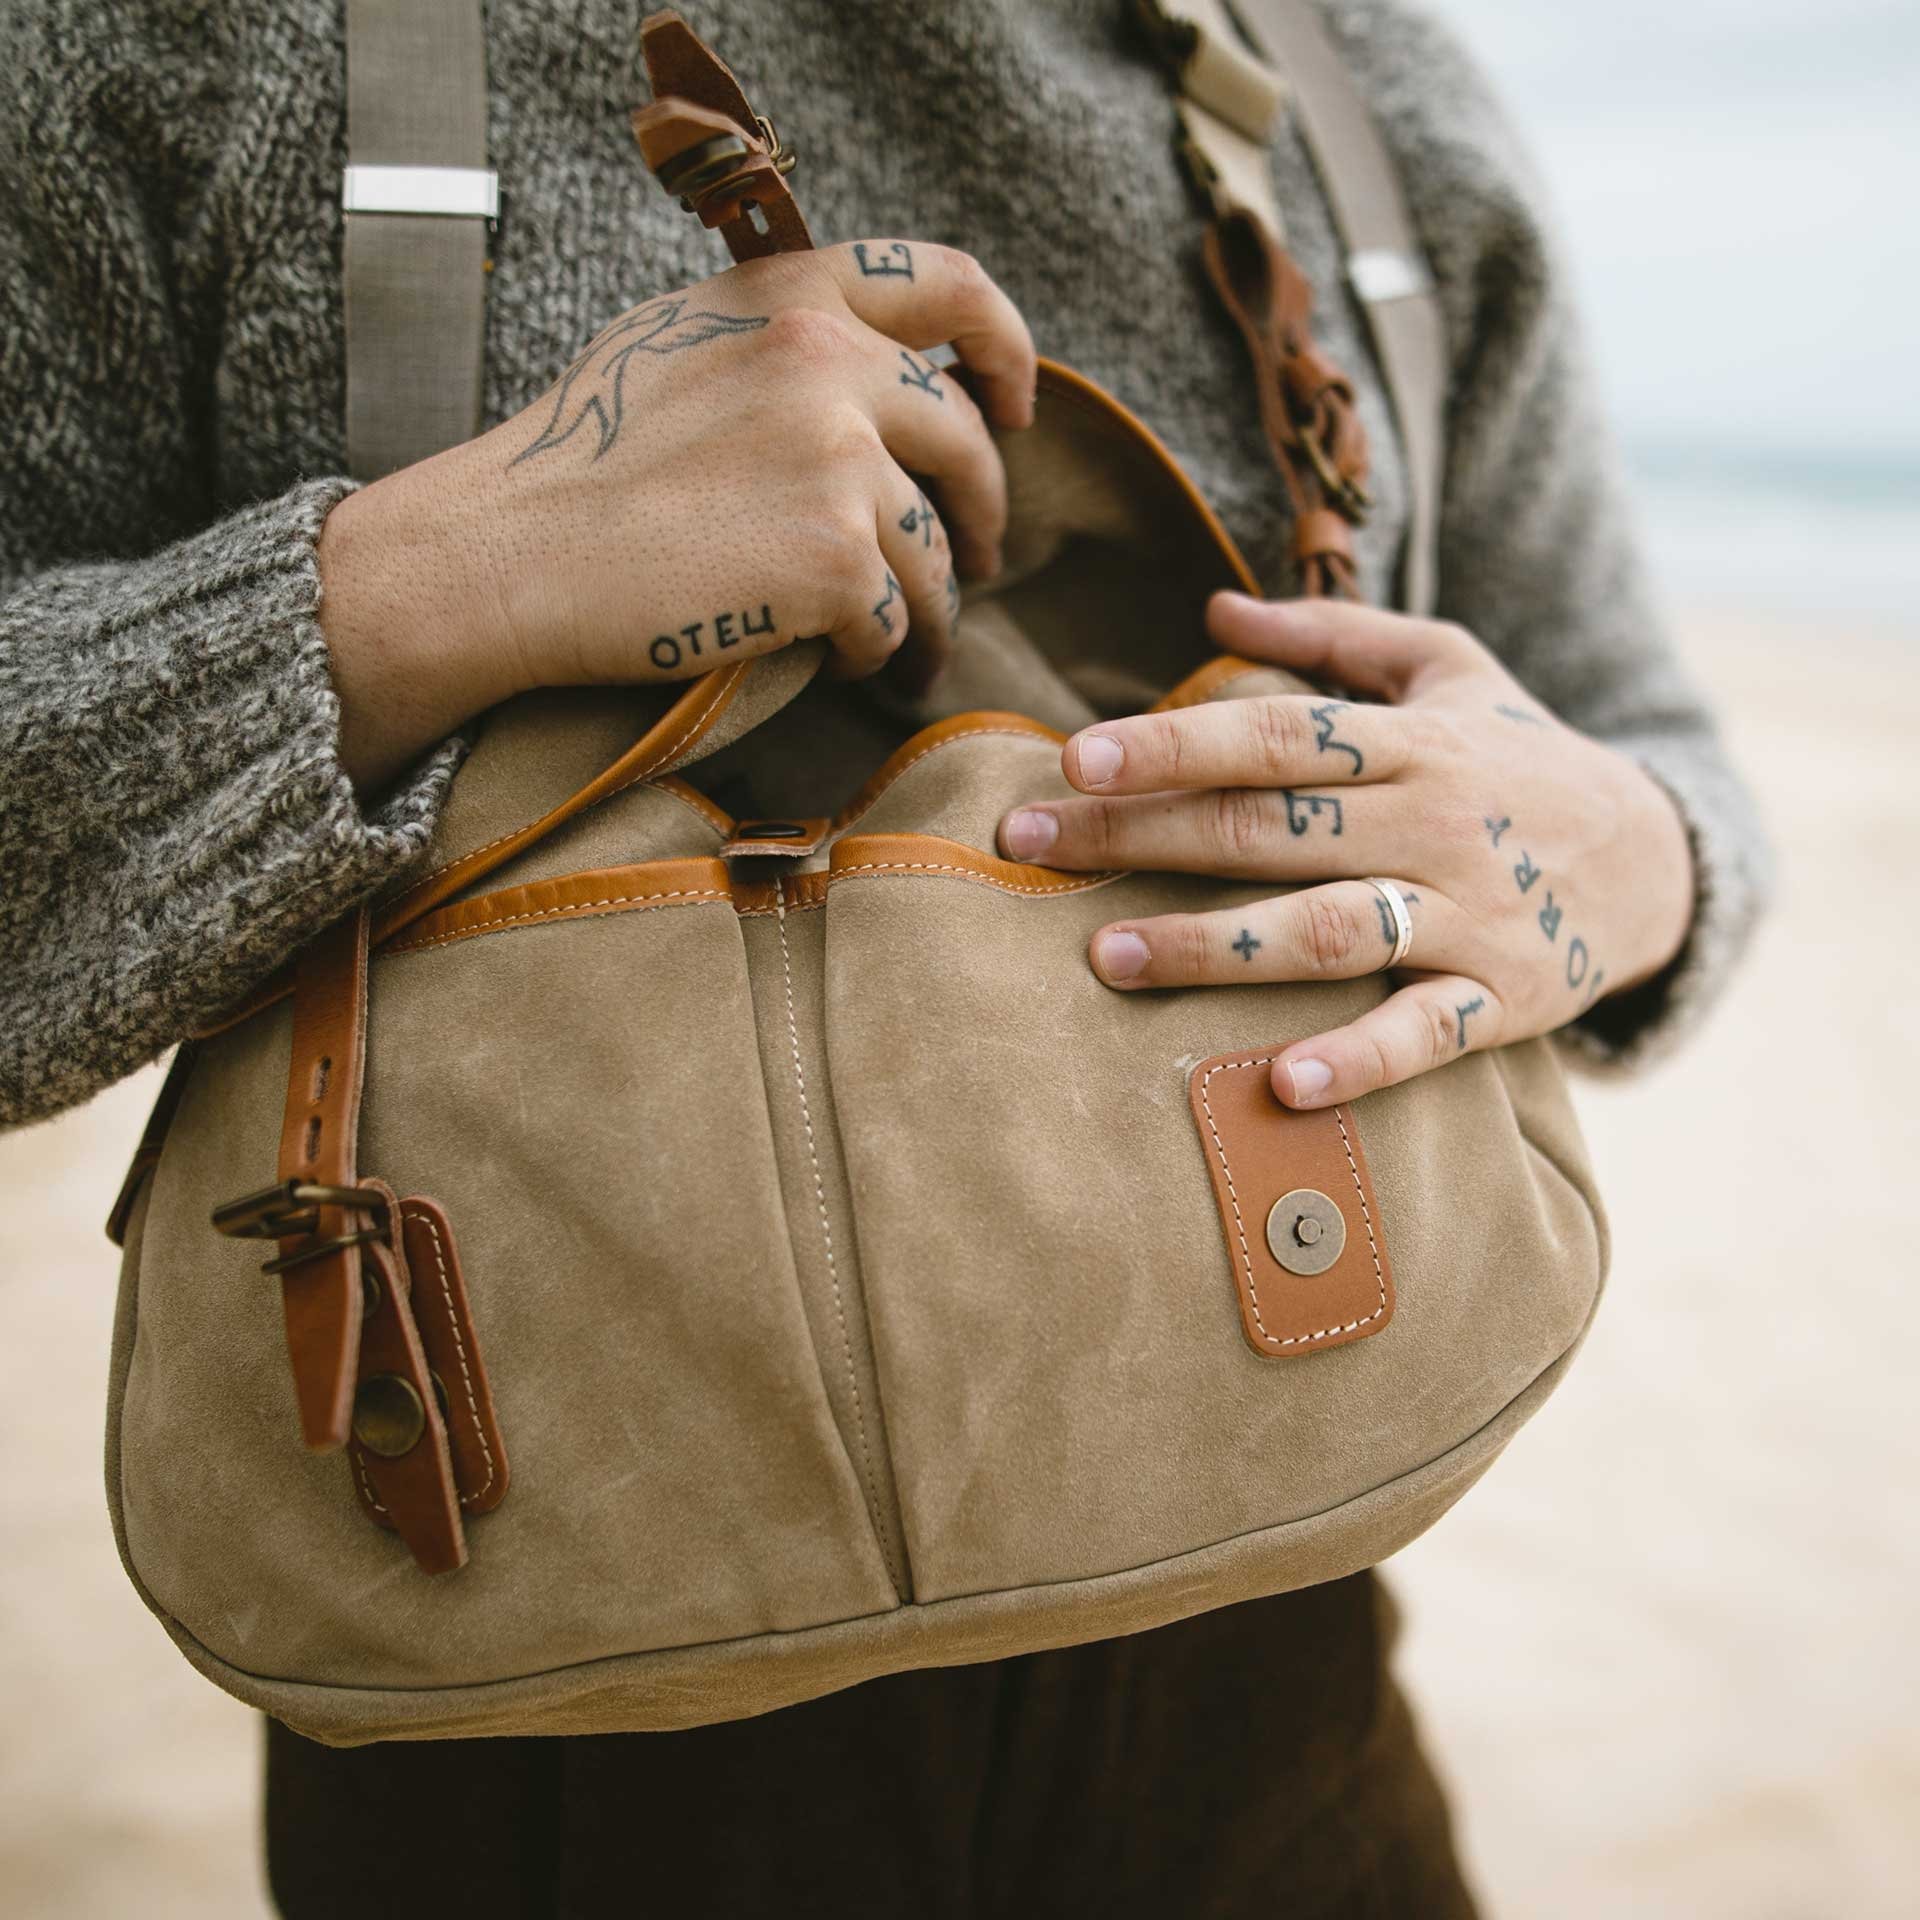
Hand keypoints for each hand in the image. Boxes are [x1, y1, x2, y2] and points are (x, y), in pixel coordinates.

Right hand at [320, 240, 1035, 789]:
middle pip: (964, 443)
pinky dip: (876, 654)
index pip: (952, 284)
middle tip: (975, 561)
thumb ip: (784, 338)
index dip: (1007, 348)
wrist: (509, 553)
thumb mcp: (681, 341)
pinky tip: (843, 666)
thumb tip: (877, 375)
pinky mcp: (834, 559)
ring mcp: (837, 459)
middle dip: (982, 513)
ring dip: (928, 610)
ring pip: (932, 551)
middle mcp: (826, 360)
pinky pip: (891, 621)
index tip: (1012, 409)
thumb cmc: (577, 462)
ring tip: (909, 649)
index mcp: (792, 296)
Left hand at [997, 592, 1694, 1108]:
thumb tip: (1212, 602)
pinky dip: (1358, 1060)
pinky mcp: (1505, 999)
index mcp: (1412, 741)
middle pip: (1269, 827)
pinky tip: (1278, 1084)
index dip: (1175, 744)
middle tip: (1024, 846)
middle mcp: (1435, 822)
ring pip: (1329, 929)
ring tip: (1106, 955)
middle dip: (1139, 835)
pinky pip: (1427, 1034)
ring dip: (1214, 946)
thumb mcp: (1451, 668)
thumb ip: (1332, 637)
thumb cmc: (1522, 755)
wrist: (1663, 857)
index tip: (1073, 756)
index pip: (1277, 736)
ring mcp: (1472, 915)